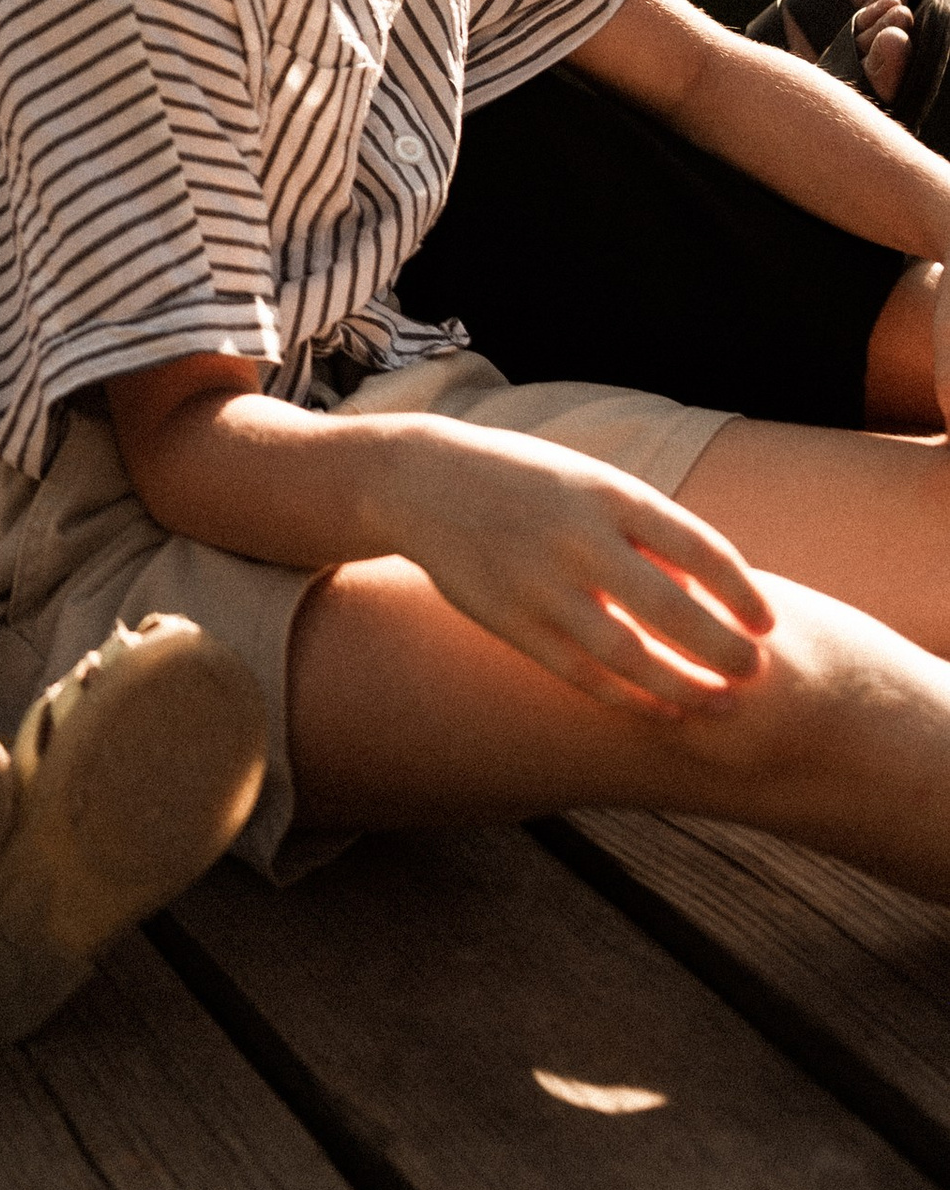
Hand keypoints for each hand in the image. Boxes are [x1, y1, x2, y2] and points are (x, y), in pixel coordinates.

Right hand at [385, 425, 773, 713]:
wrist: (421, 481)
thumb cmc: (524, 480)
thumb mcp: (587, 482)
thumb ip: (643, 532)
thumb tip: (704, 594)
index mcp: (606, 492)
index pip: (697, 547)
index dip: (741, 591)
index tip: (769, 622)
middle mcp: (577, 537)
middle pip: (671, 609)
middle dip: (724, 649)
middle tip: (758, 674)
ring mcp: (541, 583)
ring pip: (629, 655)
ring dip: (683, 686)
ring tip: (721, 703)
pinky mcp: (512, 621)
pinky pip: (582, 673)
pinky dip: (629, 698)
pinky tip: (662, 709)